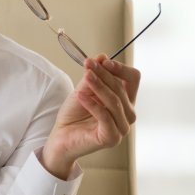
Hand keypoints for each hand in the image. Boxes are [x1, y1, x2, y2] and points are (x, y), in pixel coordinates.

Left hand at [41, 54, 141, 178]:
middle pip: (121, 88)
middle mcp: (127, 115)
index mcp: (125, 101)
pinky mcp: (111, 138)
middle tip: (88, 64)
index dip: (120, 68)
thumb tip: (102, 57)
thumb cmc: (74, 115)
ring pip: (114, 101)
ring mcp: (121, 128)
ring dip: (98, 86)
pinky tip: (80, 95)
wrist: (61, 136)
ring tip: (85, 76)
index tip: (103, 61)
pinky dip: (93, 104)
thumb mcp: (84, 90)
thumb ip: (94, 76)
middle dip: (103, 74)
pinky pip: (105, 117)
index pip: (133, 79)